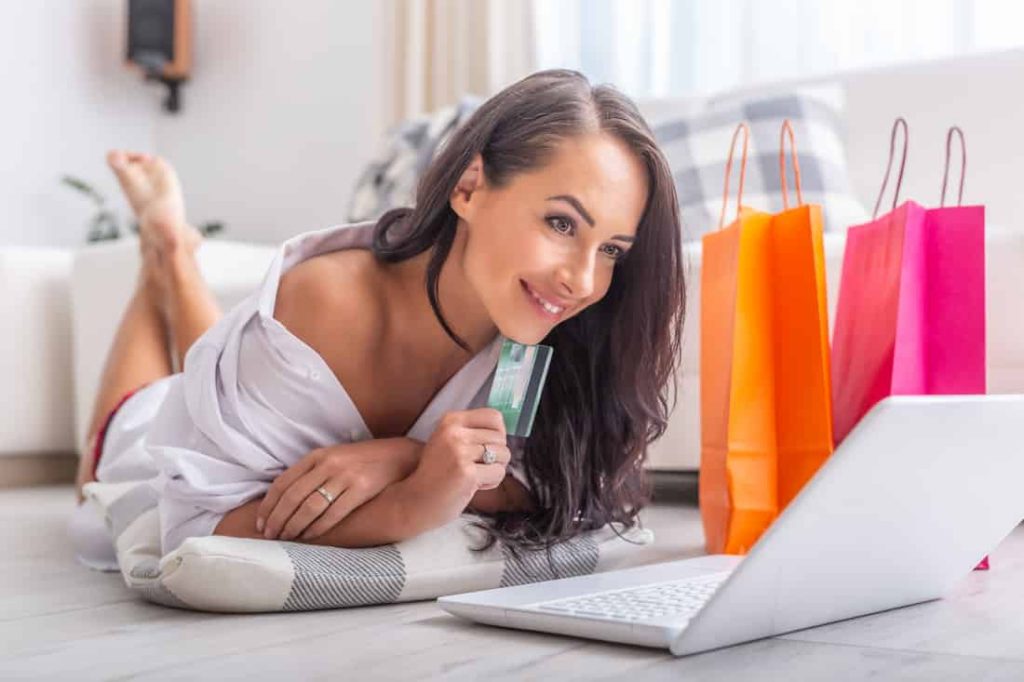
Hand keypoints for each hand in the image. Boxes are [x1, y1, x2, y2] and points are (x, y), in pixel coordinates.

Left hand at [257, 437, 420, 541]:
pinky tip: (310, 537)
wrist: (399, 457)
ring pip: (310, 506)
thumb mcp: (334, 458)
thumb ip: (312, 473)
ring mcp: (345, 476)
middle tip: (269, 536)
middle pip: (292, 496)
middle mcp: (328, 464)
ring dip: (294, 526)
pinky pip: (333, 513)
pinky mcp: (361, 488)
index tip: (261, 522)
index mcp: (317, 455)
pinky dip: (318, 528)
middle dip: (277, 519)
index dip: (269, 505)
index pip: (283, 482)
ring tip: (286, 538)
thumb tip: (284, 499)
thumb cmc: (363, 461)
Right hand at [402, 408, 510, 531]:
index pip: (494, 416)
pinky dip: (491, 482)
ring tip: (475, 476)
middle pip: (501, 438)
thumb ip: (471, 432)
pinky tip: (473, 486)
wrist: (415, 501)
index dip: (499, 433)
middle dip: (496, 456)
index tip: (489, 446)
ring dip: (494, 469)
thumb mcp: (447, 442)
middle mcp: (454, 433)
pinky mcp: (467, 473)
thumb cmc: (434, 475)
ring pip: (503, 455)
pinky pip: (498, 473)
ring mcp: (460, 452)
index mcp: (451, 420)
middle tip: (477, 467)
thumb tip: (502, 430)